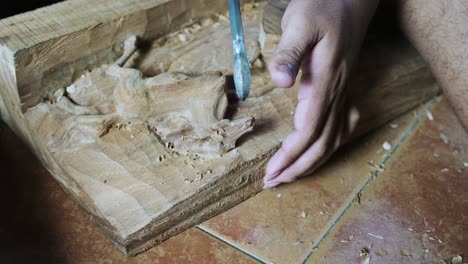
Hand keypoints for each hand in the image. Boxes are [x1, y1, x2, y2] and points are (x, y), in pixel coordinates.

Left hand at [263, 0, 378, 188]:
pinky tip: (322, 150)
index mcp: (323, 84)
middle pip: (321, 144)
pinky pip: (342, 126)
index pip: (307, 131)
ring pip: (333, 139)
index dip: (289, 156)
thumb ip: (289, 53)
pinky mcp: (343, 88)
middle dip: (298, 168)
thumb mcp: (300, 24)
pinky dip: (330, 145)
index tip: (270, 173)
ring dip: (313, 162)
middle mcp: (336, 93)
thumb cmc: (322, 8)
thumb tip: (279, 82)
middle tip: (273, 183)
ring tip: (292, 175)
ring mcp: (343, 92)